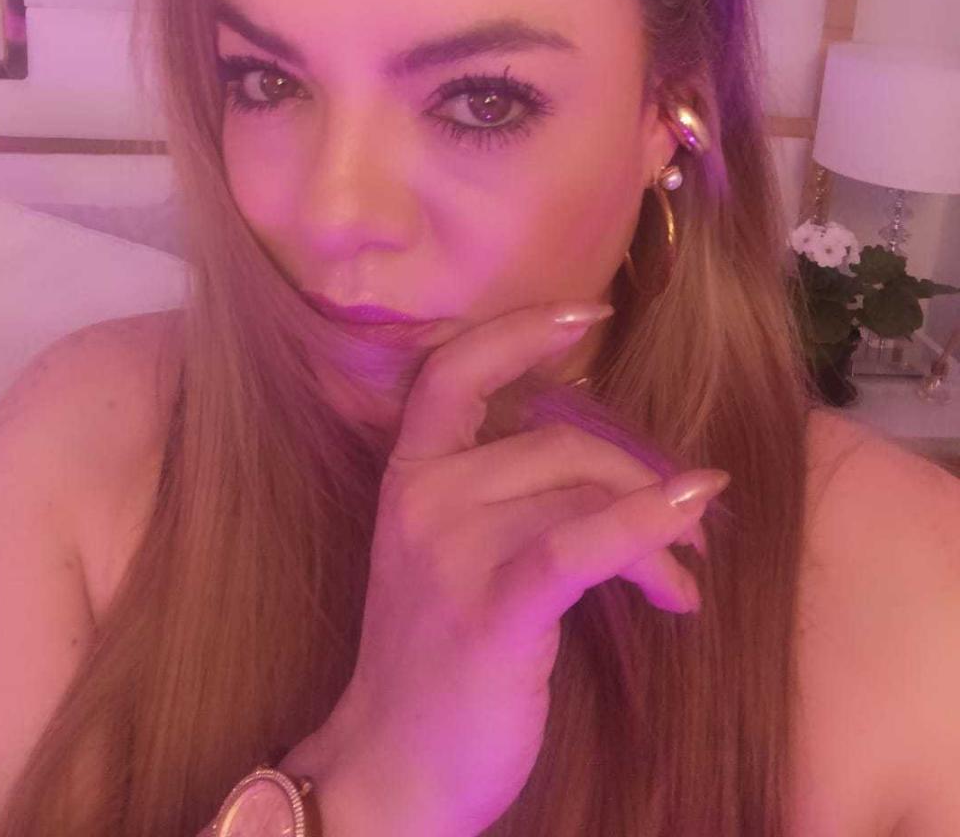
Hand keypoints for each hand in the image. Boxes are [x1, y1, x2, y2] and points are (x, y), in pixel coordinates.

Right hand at [316, 301, 730, 836]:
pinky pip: (580, 544)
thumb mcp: (453, 558)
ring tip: (682, 584)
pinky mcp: (492, 610)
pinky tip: (687, 526)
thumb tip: (615, 469)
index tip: (586, 310)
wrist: (391, 770)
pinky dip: (644, 525)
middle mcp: (424, 498)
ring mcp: (452, 552)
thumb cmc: (434, 662)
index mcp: (409, 476)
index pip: (454, 370)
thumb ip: (507, 499)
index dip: (520, 330)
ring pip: (583, 494)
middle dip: (637, 479)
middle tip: (688, 531)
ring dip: (655, 530)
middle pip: (558, 442)